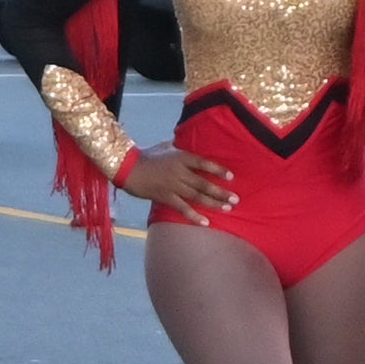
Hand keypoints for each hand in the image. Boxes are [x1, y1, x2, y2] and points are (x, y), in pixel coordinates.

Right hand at [117, 146, 236, 218]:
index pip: (204, 163)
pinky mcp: (165, 197)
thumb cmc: (146, 156)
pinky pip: (183, 208)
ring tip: (227, 208)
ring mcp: (173, 186)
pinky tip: (206, 222)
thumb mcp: (164, 146)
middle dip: (221, 192)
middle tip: (236, 199)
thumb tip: (187, 141)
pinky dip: (194, 216)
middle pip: (204, 183)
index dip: (218, 170)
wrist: (127, 168)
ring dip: (214, 203)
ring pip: (197, 196)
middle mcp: (179, 172)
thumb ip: (178, 146)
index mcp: (181, 157)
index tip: (231, 177)